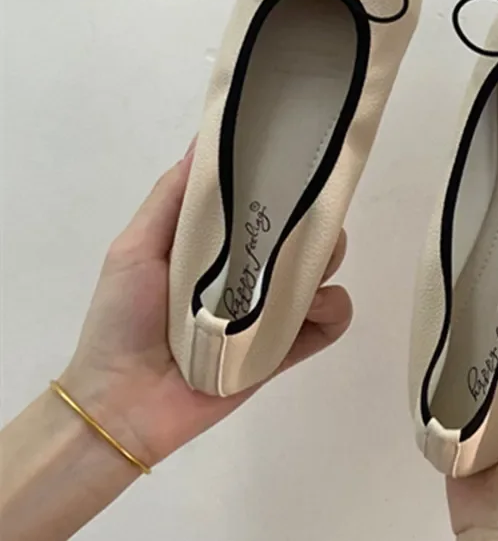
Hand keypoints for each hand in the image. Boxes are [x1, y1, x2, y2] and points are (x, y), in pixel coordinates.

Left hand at [60, 143, 352, 468]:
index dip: (287, 184)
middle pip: (305, 235)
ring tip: (298, 276)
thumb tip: (205, 139)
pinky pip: (332, 321)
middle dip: (316, 222)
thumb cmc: (123, 318)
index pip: (267, 205)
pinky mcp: (286, 349)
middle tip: (302, 225)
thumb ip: (172, 198)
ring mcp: (271, 311)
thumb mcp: (136, 247)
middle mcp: (252, 273)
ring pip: (324, 273)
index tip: (300, 164)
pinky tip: (309, 312)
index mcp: (221, 245)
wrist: (124, 402)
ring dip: (325, 265)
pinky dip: (333, 311)